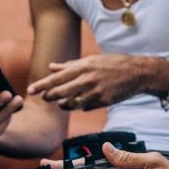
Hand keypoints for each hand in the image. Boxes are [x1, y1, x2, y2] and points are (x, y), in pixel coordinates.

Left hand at [27, 54, 147, 110]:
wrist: (138, 73)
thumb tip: (51, 67)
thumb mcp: (92, 60)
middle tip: (45, 98)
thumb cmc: (114, 64)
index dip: (42, 85)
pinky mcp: (103, 102)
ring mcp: (96, 91)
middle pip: (60, 92)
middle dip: (49, 96)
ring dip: (63, 104)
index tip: (30, 90)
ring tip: (62, 102)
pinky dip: (79, 105)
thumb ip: (70, 65)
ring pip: (70, 103)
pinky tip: (81, 101)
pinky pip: (84, 107)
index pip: (57, 77)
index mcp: (84, 66)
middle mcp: (88, 79)